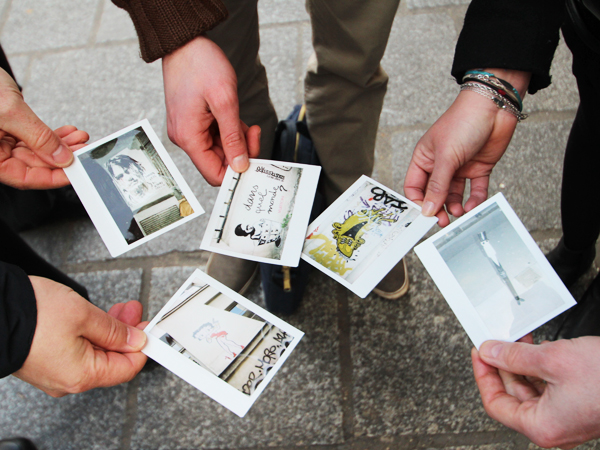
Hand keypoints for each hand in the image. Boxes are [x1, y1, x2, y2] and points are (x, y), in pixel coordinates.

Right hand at [0, 68, 87, 188]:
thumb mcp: (9, 112)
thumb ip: (37, 137)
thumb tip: (61, 157)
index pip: (24, 178)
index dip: (53, 178)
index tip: (76, 171)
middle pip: (33, 165)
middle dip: (62, 158)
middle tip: (84, 151)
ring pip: (36, 152)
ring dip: (61, 146)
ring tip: (80, 139)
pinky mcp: (5, 128)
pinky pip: (32, 138)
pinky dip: (51, 136)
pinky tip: (67, 133)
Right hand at [14, 276, 147, 396]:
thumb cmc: (32, 315)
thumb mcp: (85, 315)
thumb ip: (114, 330)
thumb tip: (135, 340)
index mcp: (82, 375)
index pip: (127, 368)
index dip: (141, 346)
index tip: (148, 328)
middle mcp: (68, 380)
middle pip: (111, 360)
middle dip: (126, 333)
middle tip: (133, 312)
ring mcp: (55, 372)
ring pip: (94, 353)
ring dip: (109, 330)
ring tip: (119, 309)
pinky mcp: (45, 361)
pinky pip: (76, 351)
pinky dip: (90, 334)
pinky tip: (96, 318)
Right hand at [162, 35, 260, 185]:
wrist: (185, 42)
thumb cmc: (200, 65)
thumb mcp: (225, 102)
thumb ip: (233, 137)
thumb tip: (240, 165)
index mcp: (188, 137)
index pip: (214, 174)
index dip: (236, 172)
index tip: (254, 161)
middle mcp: (185, 137)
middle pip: (218, 162)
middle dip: (240, 152)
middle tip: (254, 134)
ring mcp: (189, 129)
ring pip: (220, 149)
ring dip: (237, 140)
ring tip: (246, 122)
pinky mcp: (194, 121)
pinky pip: (216, 136)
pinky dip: (231, 130)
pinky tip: (237, 117)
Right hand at [404, 69, 529, 226]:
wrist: (494, 107)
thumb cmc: (463, 121)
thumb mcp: (446, 157)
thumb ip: (437, 185)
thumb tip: (428, 209)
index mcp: (424, 158)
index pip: (415, 186)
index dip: (418, 201)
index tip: (425, 215)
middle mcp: (440, 164)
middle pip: (434, 193)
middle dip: (438, 207)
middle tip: (443, 221)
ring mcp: (459, 167)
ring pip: (454, 194)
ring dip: (456, 205)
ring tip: (459, 211)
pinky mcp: (478, 169)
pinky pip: (474, 190)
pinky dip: (474, 199)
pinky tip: (473, 205)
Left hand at [472, 337, 599, 448]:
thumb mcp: (552, 360)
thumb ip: (514, 357)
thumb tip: (490, 353)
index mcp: (541, 426)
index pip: (495, 403)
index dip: (483, 375)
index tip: (479, 353)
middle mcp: (553, 426)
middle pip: (511, 394)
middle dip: (502, 364)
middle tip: (495, 341)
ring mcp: (566, 416)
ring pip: (530, 388)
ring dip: (520, 362)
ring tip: (516, 339)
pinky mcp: (577, 404)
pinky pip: (548, 385)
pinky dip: (538, 366)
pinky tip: (536, 347)